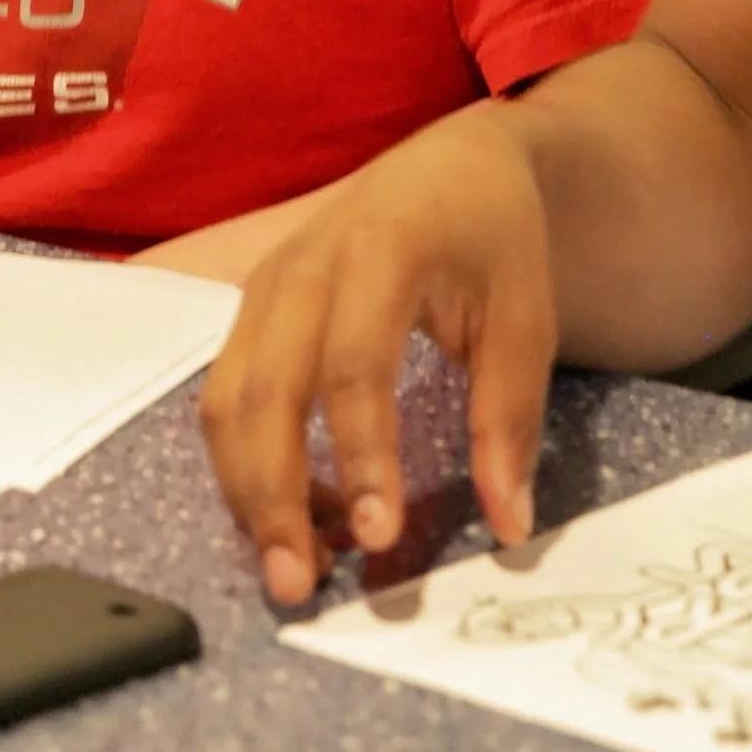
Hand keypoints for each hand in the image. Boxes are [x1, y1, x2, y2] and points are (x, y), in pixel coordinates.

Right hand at [198, 106, 558, 606]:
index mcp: (380, 250)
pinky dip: (247, 465)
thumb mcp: (527, 315)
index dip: (359, 456)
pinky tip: (296, 516)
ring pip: (225, 401)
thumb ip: (511, 418)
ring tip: (295, 568)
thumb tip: (509, 526)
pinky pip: (227, 397)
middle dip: (270, 496)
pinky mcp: (251, 312)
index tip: (380, 536)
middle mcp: (303, 266)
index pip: (353, 365)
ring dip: (246, 492)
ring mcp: (265, 286)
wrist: (451, 165)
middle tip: (299, 586)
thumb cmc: (494, 236)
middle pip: (262, 391)